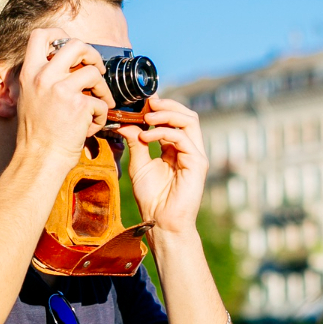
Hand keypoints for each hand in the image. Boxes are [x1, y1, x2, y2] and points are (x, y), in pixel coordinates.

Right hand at [12, 30, 110, 180]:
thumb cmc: (35, 135)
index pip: (40, 35)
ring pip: (94, 72)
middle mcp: (44, 77)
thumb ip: (41, 79)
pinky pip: (101, 103)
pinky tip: (90, 128)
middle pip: (76, 44)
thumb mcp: (29, 98)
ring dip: (101, 89)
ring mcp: (62, 90)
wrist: (39, 160)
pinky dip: (101, 116)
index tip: (70, 46)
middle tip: (96, 70)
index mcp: (29, 73)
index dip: (59, 35)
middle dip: (92, 54)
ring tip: (98, 104)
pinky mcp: (80, 105)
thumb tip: (63, 66)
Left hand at [117, 96, 207, 236]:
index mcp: (175, 148)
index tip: (141, 101)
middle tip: (147, 102)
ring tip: (147, 116)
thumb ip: (136, 143)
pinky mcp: (197, 163)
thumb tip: (125, 123)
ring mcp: (195, 155)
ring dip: (166, 114)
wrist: (161, 222)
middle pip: (186, 115)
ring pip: (189, 120)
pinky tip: (146, 136)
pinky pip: (182, 138)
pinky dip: (163, 132)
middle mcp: (188, 149)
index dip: (160, 107)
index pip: (174, 119)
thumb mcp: (139, 165)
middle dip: (167, 105)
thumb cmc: (152, 199)